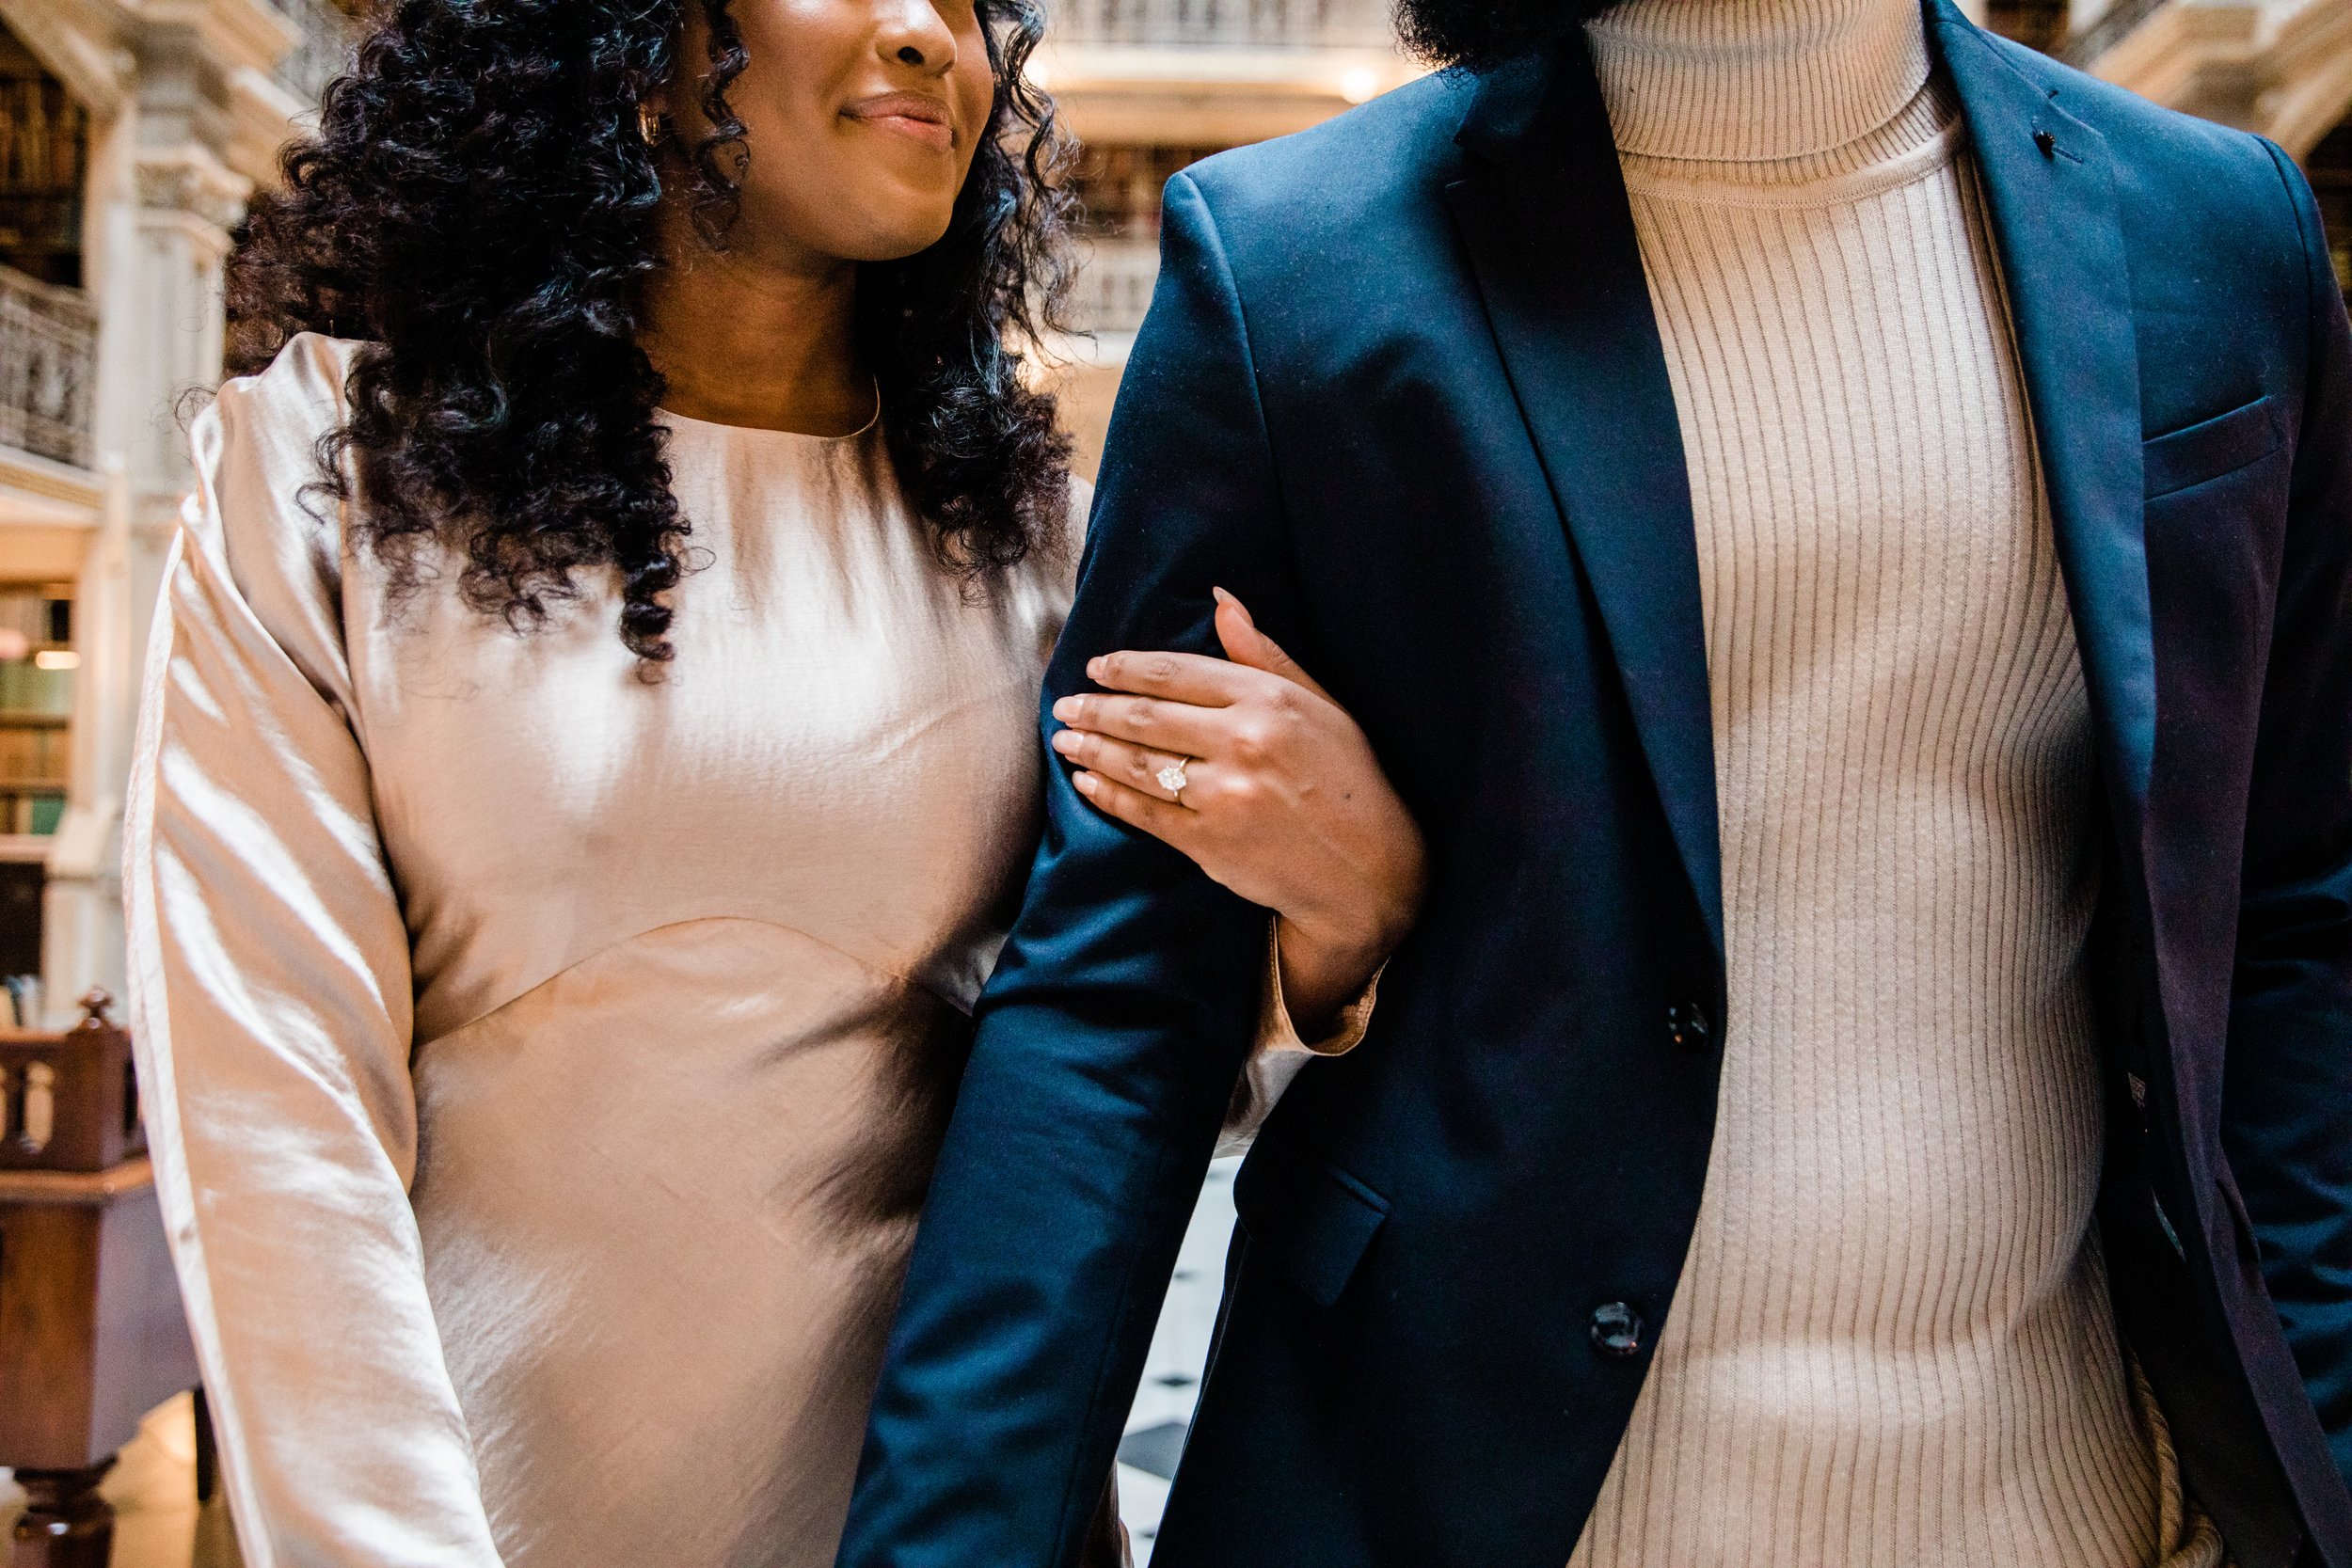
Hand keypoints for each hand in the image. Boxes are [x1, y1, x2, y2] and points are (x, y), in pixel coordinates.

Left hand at [1049, 589, 1425, 1031]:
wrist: (1367, 869)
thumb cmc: (1348, 779)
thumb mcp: (1320, 705)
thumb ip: (1264, 655)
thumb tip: (1221, 599)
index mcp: (1269, 700)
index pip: (1177, 673)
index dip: (1128, 668)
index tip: (1098, 667)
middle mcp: (1243, 742)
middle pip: (1146, 717)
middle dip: (1096, 709)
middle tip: (1067, 705)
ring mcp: (1222, 795)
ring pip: (1138, 763)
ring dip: (1092, 749)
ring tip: (1065, 740)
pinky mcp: (1208, 841)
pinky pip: (1143, 812)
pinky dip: (1108, 795)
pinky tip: (1086, 781)